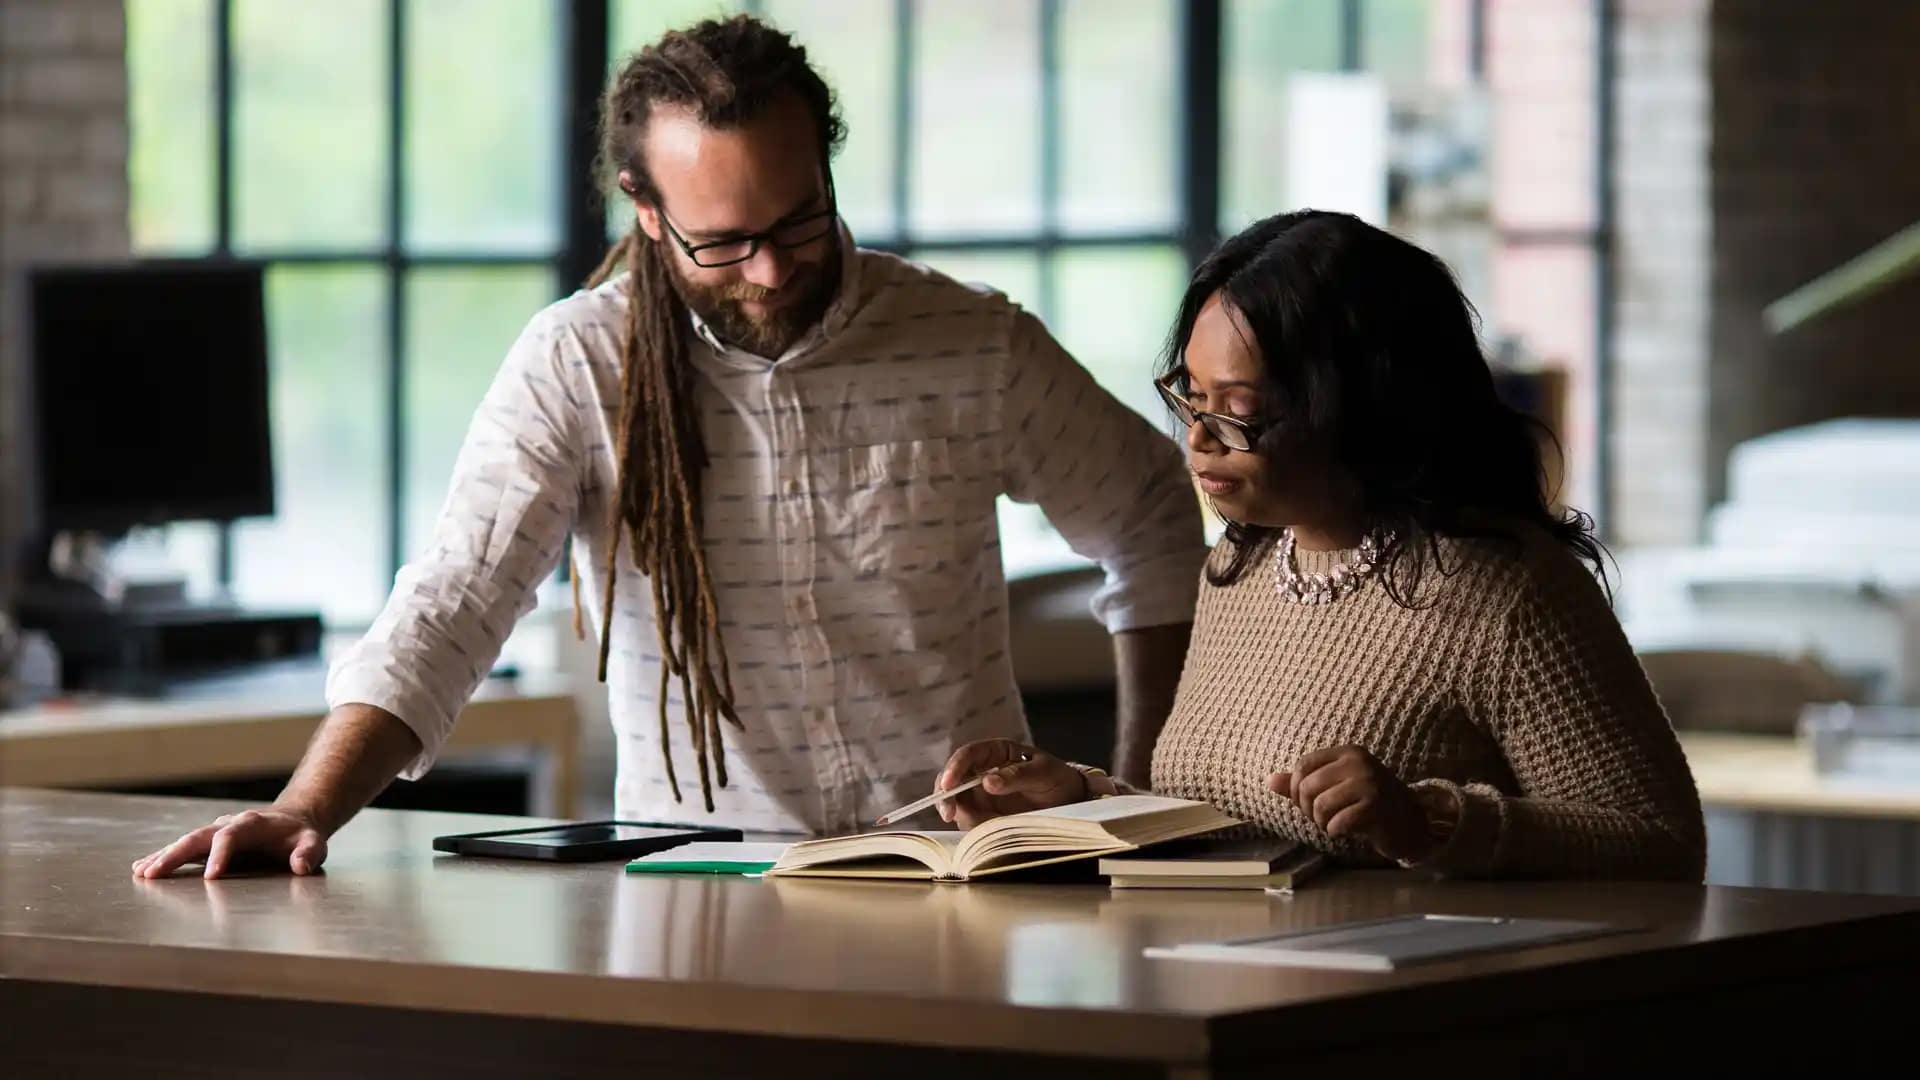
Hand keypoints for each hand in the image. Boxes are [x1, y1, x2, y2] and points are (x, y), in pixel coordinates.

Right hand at [131, 806, 329, 878]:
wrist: (293, 820)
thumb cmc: (301, 836)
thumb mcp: (313, 843)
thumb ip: (309, 854)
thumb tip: (300, 866)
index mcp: (252, 823)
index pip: (232, 836)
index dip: (220, 855)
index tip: (210, 878)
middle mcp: (228, 824)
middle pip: (198, 837)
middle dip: (175, 854)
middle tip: (154, 874)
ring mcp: (216, 832)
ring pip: (185, 842)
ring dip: (163, 857)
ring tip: (141, 873)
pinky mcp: (208, 843)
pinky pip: (183, 849)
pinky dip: (163, 857)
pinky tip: (142, 868)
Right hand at [935, 739, 1087, 829]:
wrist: (1072, 802)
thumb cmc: (1058, 779)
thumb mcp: (1044, 773)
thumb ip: (1017, 775)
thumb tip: (988, 782)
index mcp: (996, 753)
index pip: (968, 755)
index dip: (955, 768)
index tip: (948, 785)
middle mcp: (983, 773)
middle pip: (952, 780)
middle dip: (946, 796)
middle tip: (949, 813)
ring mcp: (982, 796)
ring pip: (958, 804)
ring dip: (960, 815)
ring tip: (983, 824)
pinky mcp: (986, 816)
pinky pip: (970, 822)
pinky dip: (973, 828)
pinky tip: (987, 833)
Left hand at [1269, 745, 1442, 863]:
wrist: (1411, 823)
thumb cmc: (1369, 804)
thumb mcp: (1337, 788)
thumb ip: (1303, 784)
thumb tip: (1269, 780)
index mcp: (1347, 753)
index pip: (1303, 765)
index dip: (1296, 789)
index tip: (1307, 804)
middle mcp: (1358, 762)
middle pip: (1308, 786)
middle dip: (1308, 809)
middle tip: (1321, 819)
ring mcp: (1369, 783)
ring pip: (1320, 805)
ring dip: (1321, 823)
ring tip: (1333, 824)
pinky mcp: (1375, 806)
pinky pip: (1337, 822)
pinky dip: (1335, 832)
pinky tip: (1346, 831)